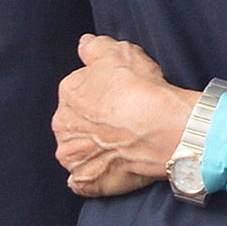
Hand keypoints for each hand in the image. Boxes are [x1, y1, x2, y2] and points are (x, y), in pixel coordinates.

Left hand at [51, 34, 197, 197]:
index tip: (121, 92)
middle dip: (93, 118)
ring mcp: (73, 157)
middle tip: (122, 116)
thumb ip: (95, 47)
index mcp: (68, 93)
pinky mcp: (86, 181)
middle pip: (76, 119)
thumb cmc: (142, 89)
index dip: (103, 88)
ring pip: (76, 149)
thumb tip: (85, 44)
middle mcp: (63, 126)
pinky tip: (110, 165)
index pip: (80, 87)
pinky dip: (92, 174)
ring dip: (91, 146)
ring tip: (120, 141)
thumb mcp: (120, 52)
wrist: (163, 130)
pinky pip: (82, 179)